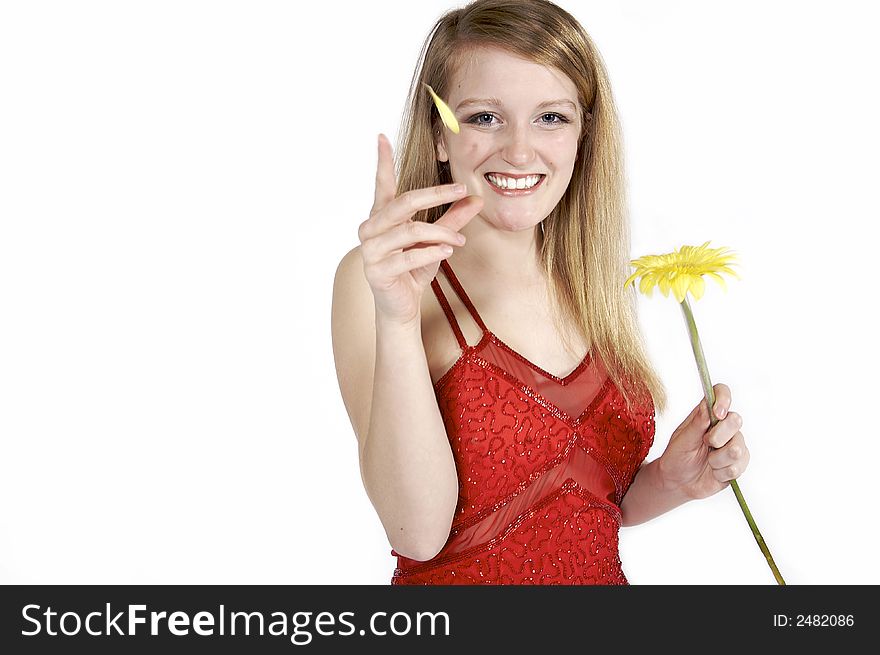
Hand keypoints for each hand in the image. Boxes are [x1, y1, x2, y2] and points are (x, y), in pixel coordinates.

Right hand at [358, 133, 482, 325]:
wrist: (401, 308)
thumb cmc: (414, 269)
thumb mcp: (437, 240)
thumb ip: (452, 218)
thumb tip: (476, 198)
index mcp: (381, 217)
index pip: (382, 184)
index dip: (382, 161)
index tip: (381, 137)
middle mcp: (371, 229)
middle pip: (404, 202)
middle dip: (435, 194)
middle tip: (461, 188)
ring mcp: (370, 250)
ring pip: (410, 230)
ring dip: (440, 231)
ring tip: (459, 239)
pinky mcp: (377, 271)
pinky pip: (408, 255)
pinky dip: (430, 251)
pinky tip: (448, 249)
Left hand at [657, 383, 749, 499]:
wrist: (679, 483)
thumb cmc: (676, 457)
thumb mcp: (682, 440)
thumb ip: (696, 424)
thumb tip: (708, 405)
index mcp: (707, 414)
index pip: (721, 394)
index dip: (724, 399)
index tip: (718, 413)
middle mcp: (723, 426)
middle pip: (736, 420)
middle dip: (719, 436)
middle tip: (706, 443)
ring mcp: (734, 443)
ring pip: (738, 447)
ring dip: (717, 459)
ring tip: (707, 462)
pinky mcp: (739, 462)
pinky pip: (739, 466)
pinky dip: (722, 472)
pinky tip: (714, 472)